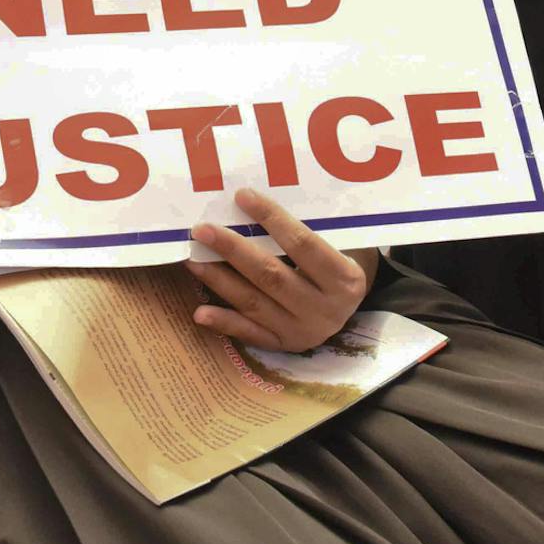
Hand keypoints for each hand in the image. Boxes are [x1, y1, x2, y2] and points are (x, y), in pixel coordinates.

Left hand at [185, 188, 376, 351]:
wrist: (350, 307)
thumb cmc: (341, 262)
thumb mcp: (340, 245)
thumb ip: (308, 229)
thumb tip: (254, 201)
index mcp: (345, 280)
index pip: (303, 244)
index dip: (271, 218)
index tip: (241, 196)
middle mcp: (325, 310)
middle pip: (272, 275)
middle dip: (233, 249)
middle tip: (202, 230)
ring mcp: (303, 332)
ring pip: (254, 303)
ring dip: (219, 280)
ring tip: (193, 259)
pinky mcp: (284, 346)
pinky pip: (250, 334)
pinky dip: (224, 323)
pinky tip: (200, 312)